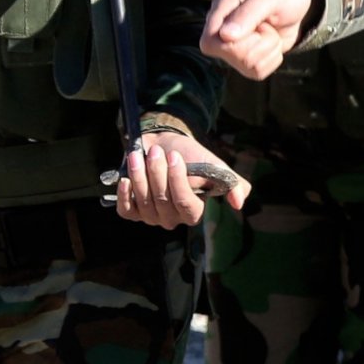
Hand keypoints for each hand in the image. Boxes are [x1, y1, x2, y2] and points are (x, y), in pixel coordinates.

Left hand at [111, 132, 250, 226]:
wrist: (164, 144)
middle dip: (157, 173)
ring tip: (139, 156)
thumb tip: (238, 204)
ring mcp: (151, 217)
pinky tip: (126, 179)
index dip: (177, 181)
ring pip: (144, 202)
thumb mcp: (215, 166)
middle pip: (162, 201)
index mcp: (194, 211)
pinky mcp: (132, 211)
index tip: (174, 156)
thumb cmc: (191, 156)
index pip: (185, 203)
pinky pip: (126, 211)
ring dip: (140, 176)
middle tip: (157, 152)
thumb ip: (233, 183)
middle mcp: (173, 219)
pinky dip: (125, 194)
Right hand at [202, 0, 314, 79]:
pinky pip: (258, 72)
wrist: (298, 3)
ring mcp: (234, 46)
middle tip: (266, 25)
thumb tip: (224, 36)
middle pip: (232, 56)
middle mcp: (222, 29)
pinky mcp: (248, 59)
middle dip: (259, 42)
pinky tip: (271, 42)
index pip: (210, 41)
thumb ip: (247, 14)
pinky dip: (272, 58)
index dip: (233, 42)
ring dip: (268, 48)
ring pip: (247, 65)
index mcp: (222, 8)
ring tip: (269, 30)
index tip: (256, 27)